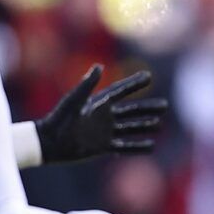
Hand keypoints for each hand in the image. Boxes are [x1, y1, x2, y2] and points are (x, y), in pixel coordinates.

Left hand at [35, 65, 167, 162]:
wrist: (48, 143)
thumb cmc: (59, 119)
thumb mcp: (74, 101)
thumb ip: (87, 85)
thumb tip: (100, 66)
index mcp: (98, 103)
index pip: (121, 91)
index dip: (134, 84)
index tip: (149, 76)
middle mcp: (104, 117)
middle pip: (131, 111)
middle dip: (148, 108)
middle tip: (165, 105)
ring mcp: (104, 132)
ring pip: (130, 128)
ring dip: (144, 126)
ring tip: (160, 124)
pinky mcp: (102, 147)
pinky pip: (124, 147)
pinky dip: (137, 146)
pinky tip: (151, 146)